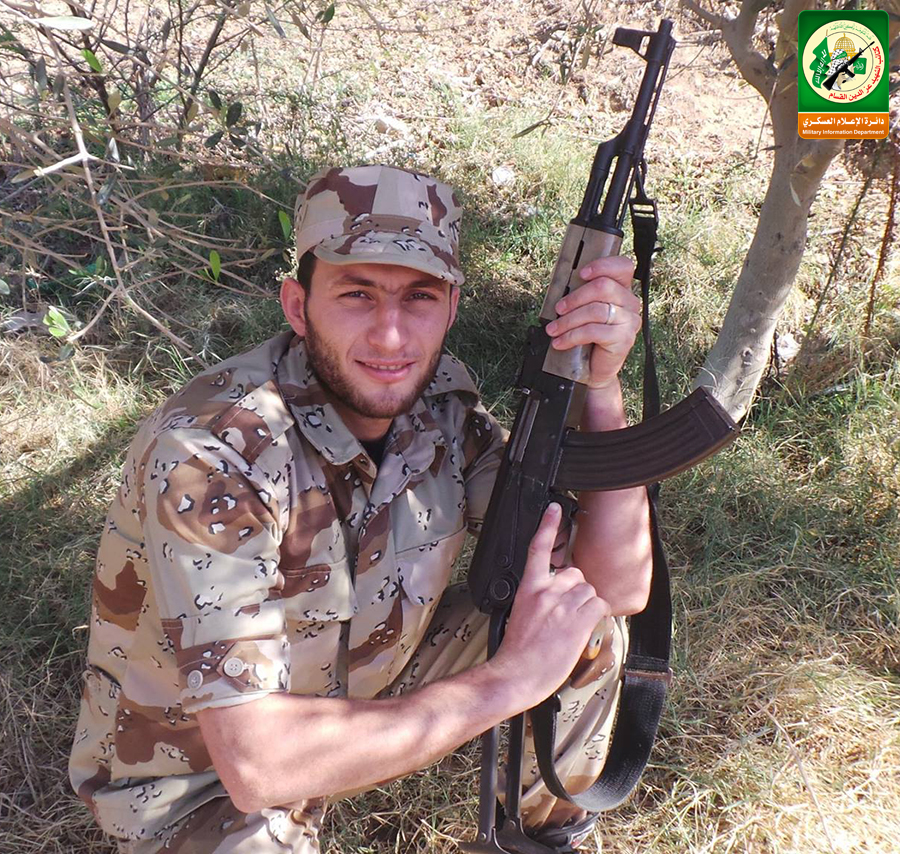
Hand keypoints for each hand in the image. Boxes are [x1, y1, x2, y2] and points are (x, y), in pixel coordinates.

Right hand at [489, 503, 610, 708]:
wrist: (517, 673)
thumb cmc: (517, 651)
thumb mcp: (520, 614)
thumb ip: (539, 598)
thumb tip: (557, 597)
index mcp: (528, 588)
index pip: (538, 548)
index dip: (548, 525)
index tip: (554, 509)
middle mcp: (546, 591)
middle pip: (576, 574)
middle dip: (577, 591)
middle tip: (567, 613)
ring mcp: (562, 604)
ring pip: (590, 591)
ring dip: (587, 607)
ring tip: (573, 626)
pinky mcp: (578, 619)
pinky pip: (600, 606)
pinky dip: (598, 617)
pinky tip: (585, 628)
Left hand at [545, 255, 641, 388]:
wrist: (595, 369)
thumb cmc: (589, 338)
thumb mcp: (585, 311)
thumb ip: (582, 295)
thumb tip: (562, 287)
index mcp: (622, 290)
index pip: (623, 267)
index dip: (602, 265)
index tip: (581, 274)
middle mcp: (630, 303)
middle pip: (603, 287)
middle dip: (575, 298)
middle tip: (559, 309)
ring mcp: (629, 321)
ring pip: (595, 310)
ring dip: (568, 320)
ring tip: (554, 329)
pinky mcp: (624, 339)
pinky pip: (593, 331)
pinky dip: (572, 336)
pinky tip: (560, 342)